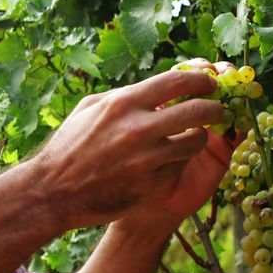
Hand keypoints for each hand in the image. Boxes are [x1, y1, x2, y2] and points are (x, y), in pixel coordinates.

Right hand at [29, 67, 225, 228]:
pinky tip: (170, 161)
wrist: (53, 192)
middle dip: (215, 108)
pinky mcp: (150, 184)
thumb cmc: (69, 147)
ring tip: (195, 138)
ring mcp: (146, 158)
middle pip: (197, 110)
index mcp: (124, 103)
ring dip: (200, 138)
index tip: (210, 82)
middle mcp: (138, 128)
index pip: (177, 81)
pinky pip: (178, 167)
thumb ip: (124, 96)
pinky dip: (179, 162)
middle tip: (218, 110)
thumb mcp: (90, 109)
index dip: (200, 79)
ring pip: (195, 142)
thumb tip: (154, 89)